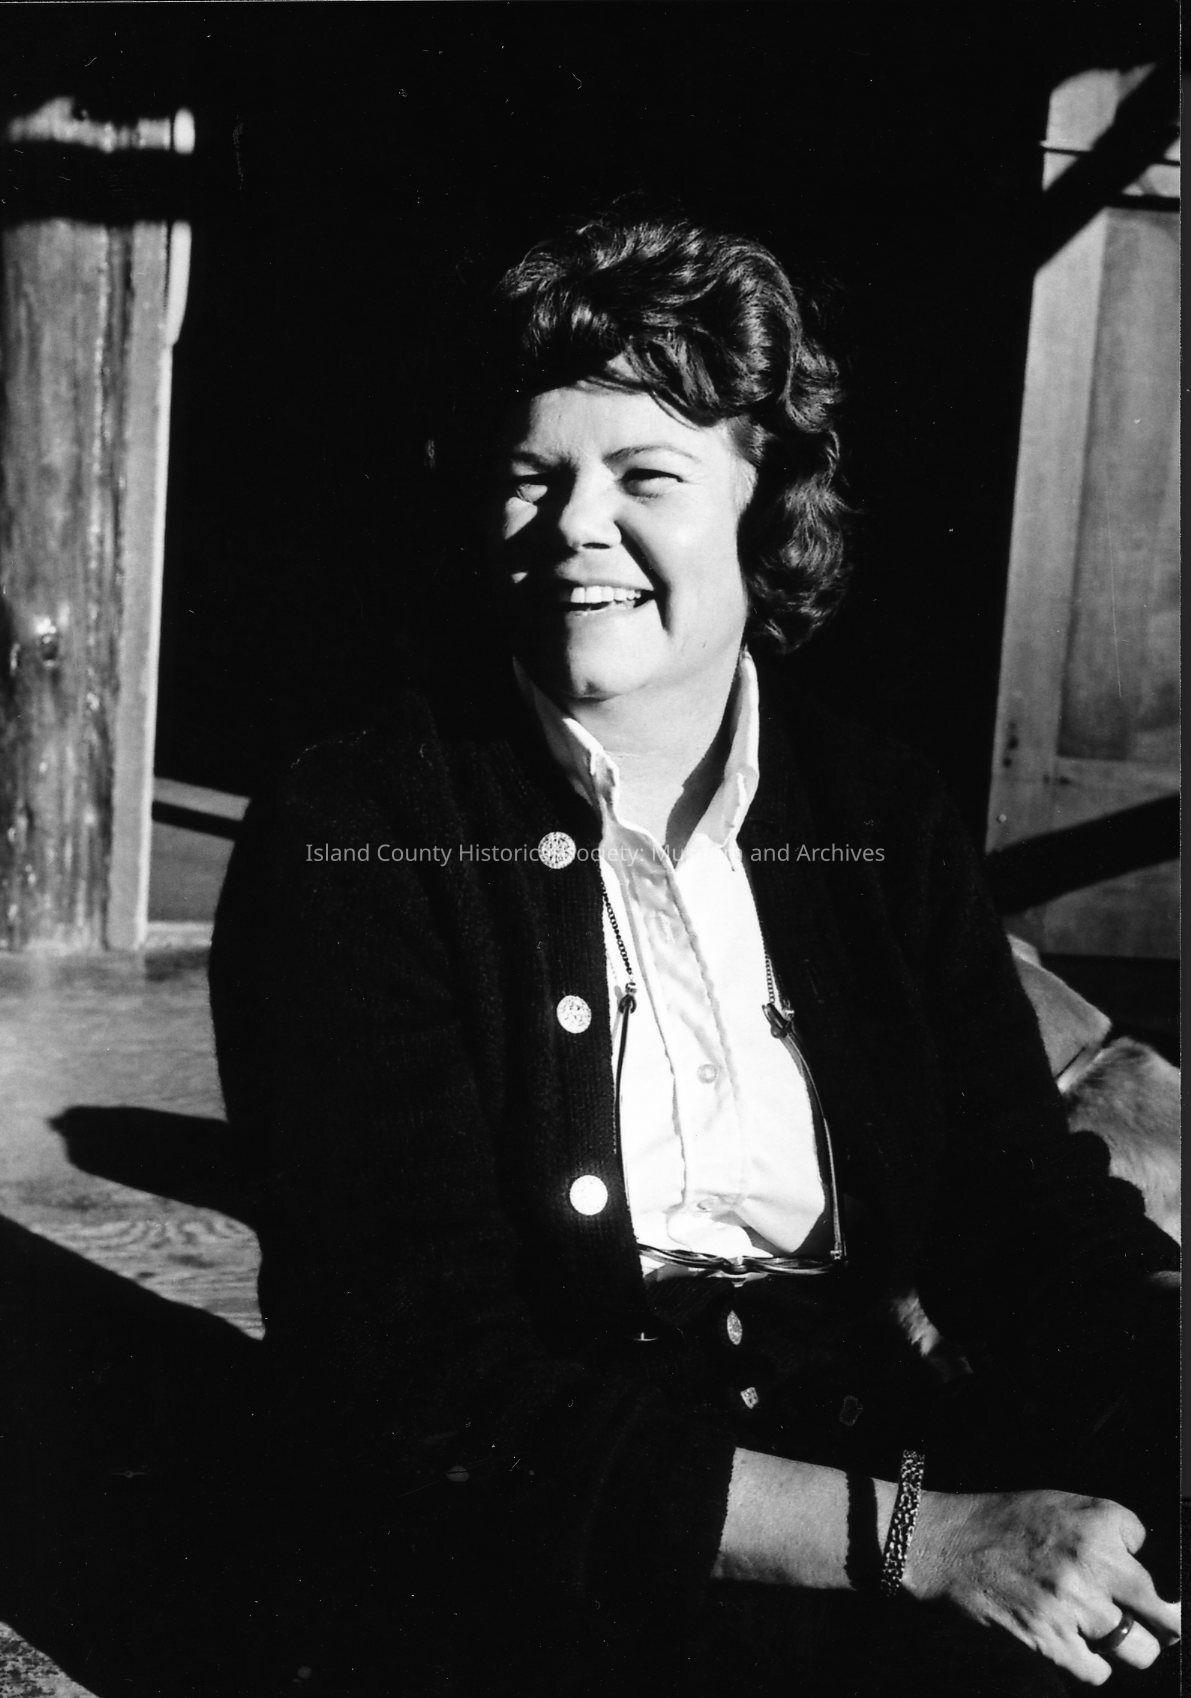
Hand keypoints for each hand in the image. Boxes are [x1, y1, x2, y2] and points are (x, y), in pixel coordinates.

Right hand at [906, 1488, 1180, 1684]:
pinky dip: (1092, 1664)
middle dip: (1166, 1621)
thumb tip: (1144, 1562)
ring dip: (1129, 1646)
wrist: (949, 1545)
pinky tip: (1076, 1643)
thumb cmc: (1002, 1523)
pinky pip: (1099, 1672)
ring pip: (1141, 1650)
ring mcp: (1075, 1606)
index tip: (1133, 1573)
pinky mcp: (1053, 1641)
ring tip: (1108, 1632)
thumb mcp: (1059, 1504)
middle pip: (1165, 1613)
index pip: (1155, 1550)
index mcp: (1098, 1521)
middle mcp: (1094, 1562)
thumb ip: (1105, 1527)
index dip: (1142, 1561)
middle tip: (1161, 1624)